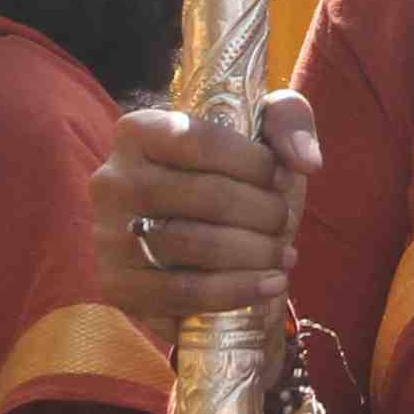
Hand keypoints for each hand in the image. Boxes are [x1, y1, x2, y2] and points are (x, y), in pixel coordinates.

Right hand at [92, 93, 316, 324]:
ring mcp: (108, 235)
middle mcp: (112, 180)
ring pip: (194, 244)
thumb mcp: (260, 135)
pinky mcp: (116, 285)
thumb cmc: (231, 181)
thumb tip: (306, 160)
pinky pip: (182, 293)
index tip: (283, 179)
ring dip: (256, 252)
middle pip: (205, 196)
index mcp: (139, 131)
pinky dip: (236, 291)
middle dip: (263, 212)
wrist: (198, 250)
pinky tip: (270, 284)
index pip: (201, 140)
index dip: (255, 163)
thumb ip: (288, 121)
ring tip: (283, 254)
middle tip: (284, 221)